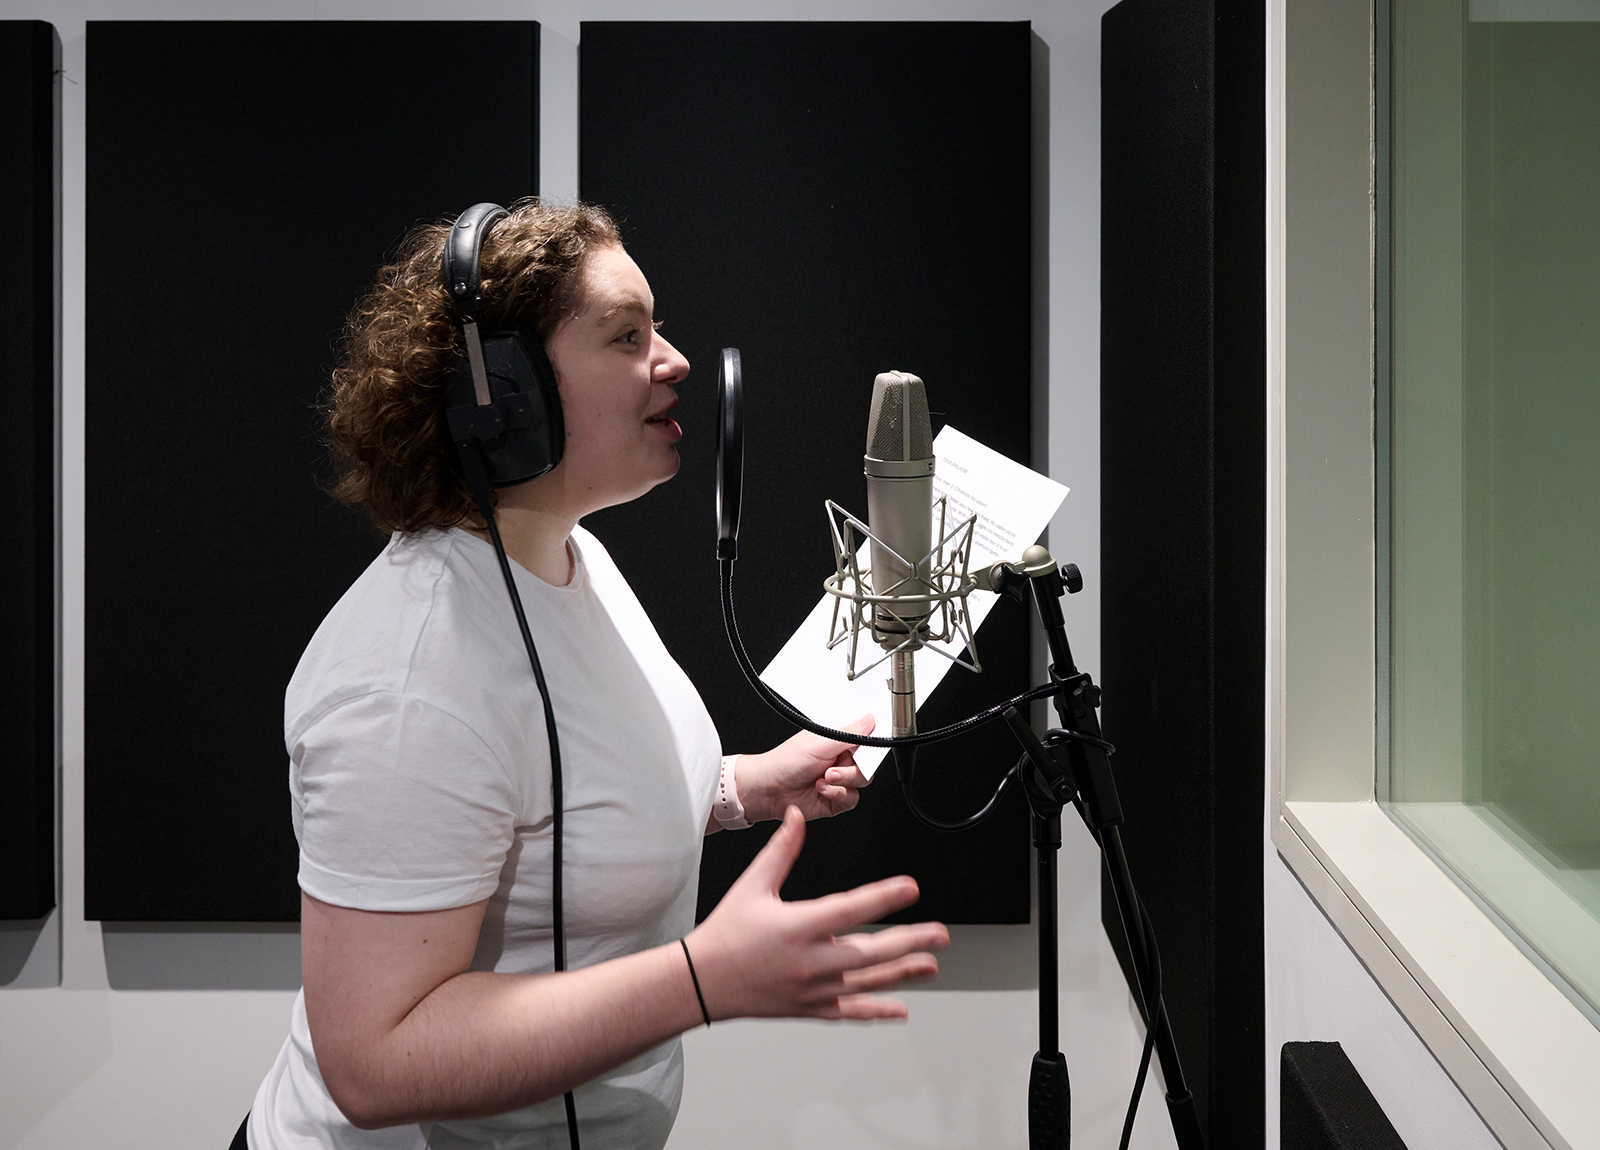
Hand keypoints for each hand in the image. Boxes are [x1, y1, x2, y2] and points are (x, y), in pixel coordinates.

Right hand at [686, 807, 947, 1019]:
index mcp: (796, 927)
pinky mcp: (808, 1008)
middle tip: (940, 934)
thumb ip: (781, 850)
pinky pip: (848, 1010)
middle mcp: (808, 961)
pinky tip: (899, 1008)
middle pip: (869, 951)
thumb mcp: (752, 885)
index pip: (849, 909)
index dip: (882, 897)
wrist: (701, 981)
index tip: (910, 888)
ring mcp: (810, 989)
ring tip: (931, 964)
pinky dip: (875, 1010)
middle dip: (909, 942)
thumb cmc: (725, 932)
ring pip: (865, 981)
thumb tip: (798, 816)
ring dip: (902, 973)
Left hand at [736, 714, 875, 822]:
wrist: (769, 789)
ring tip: (825, 777)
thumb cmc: (786, 761)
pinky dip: (838, 794)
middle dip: (855, 767)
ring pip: (863, 781)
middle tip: (838, 765)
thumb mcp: (819, 741)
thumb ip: (849, 733)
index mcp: (839, 739)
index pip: (866, 737)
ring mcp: (840, 779)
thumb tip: (870, 719)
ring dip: (844, 780)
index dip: (872, 741)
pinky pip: (852, 798)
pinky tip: (822, 789)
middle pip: (869, 763)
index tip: (870, 745)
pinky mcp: (837, 798)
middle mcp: (841, 758)